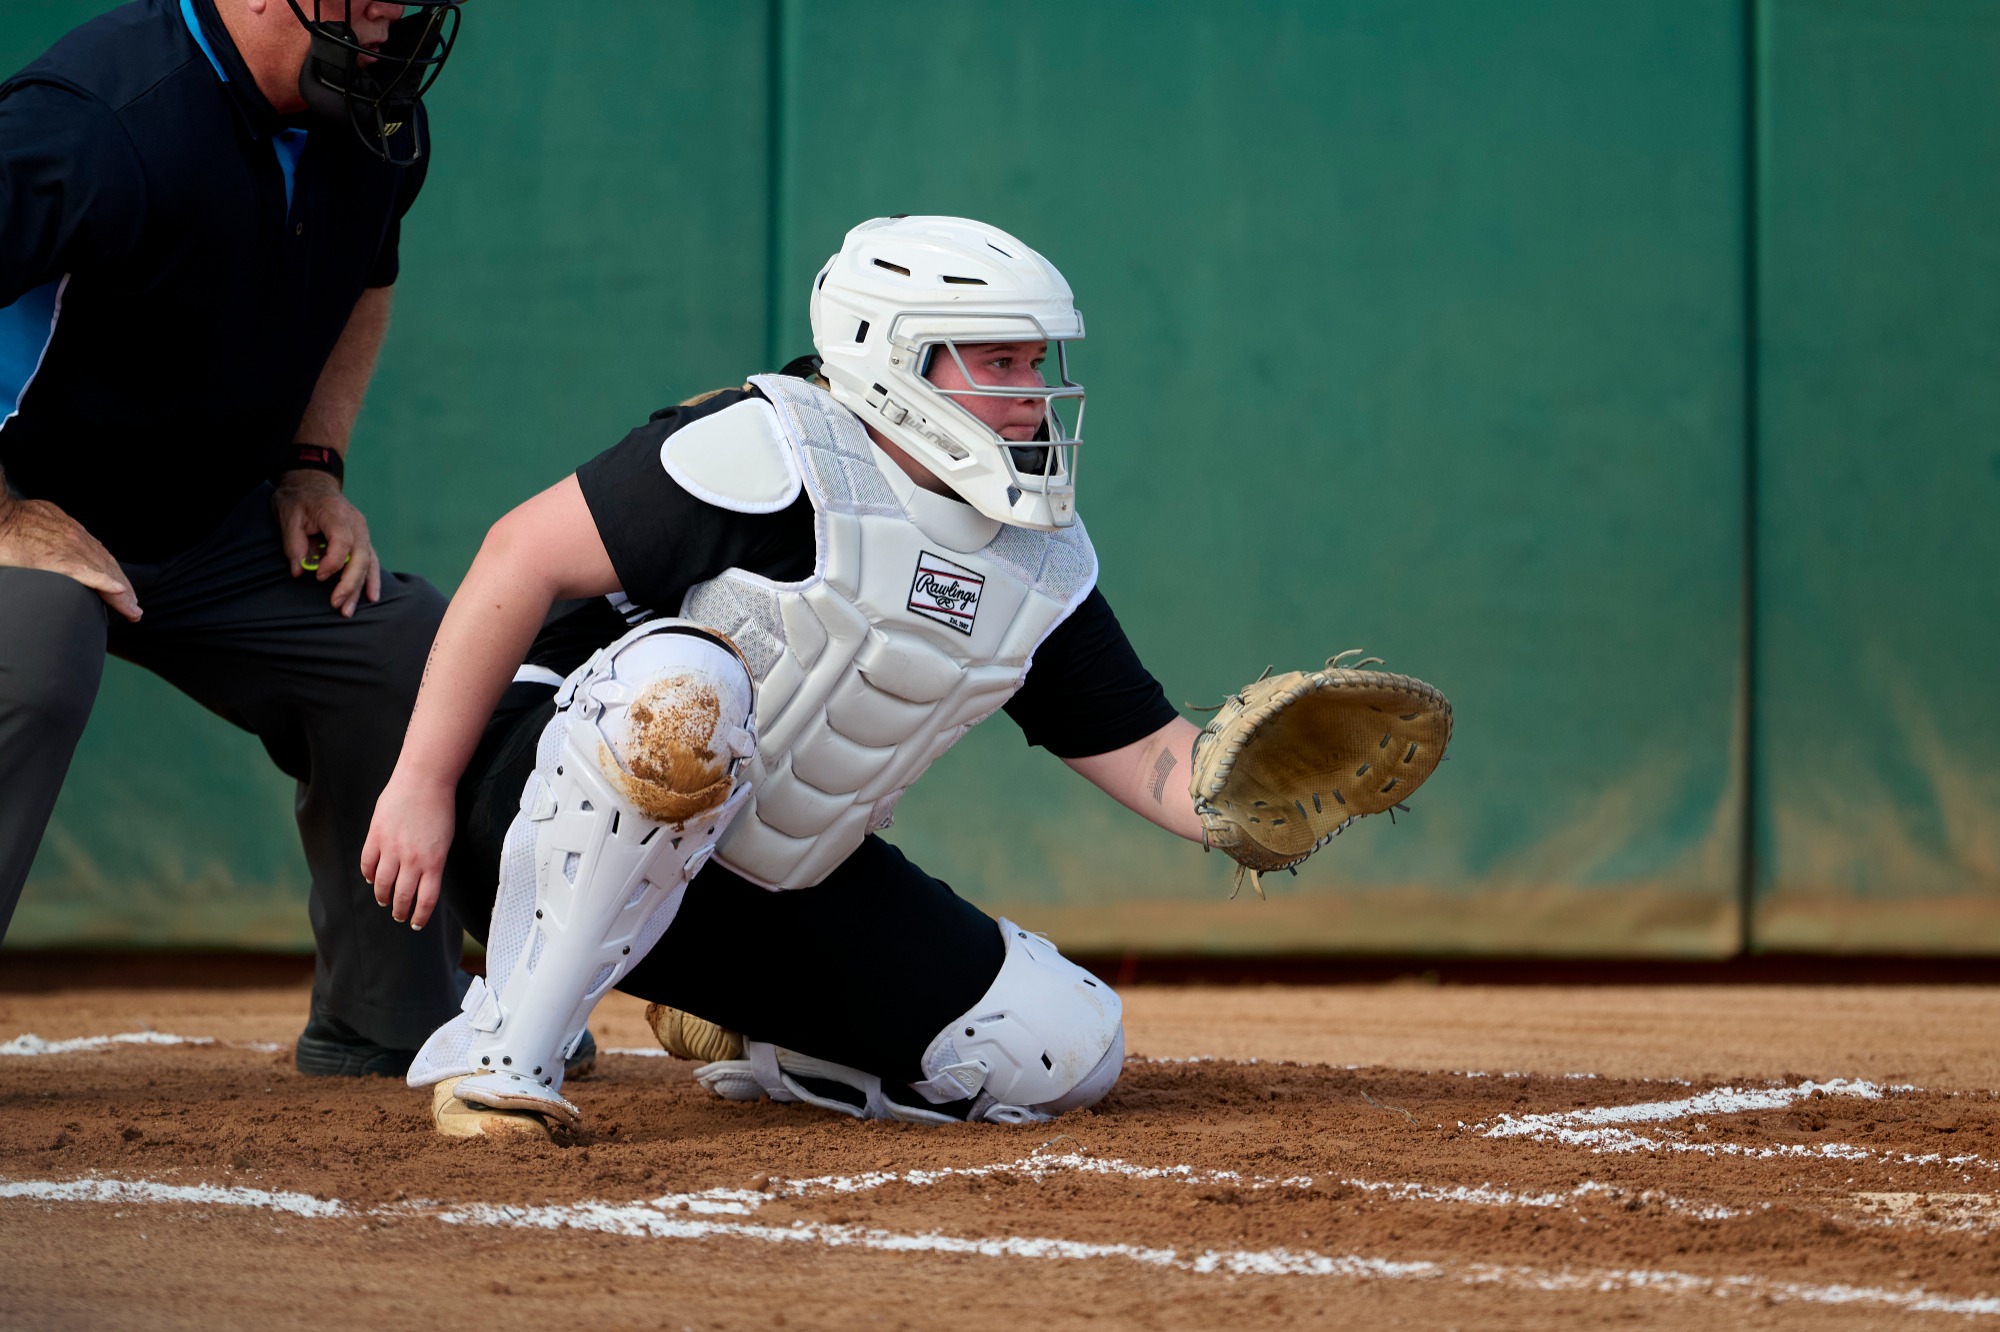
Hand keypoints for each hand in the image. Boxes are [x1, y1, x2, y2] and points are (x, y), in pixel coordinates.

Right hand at [0, 493, 141, 620]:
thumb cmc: (14, 521)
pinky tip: (118, 592)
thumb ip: (56, 539)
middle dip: (125, 590)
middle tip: (134, 610)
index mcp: (73, 533)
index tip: (125, 592)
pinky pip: (85, 572)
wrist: (0, 515)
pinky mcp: (56, 557)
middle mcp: (76, 539)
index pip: (101, 557)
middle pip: (108, 567)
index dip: (115, 576)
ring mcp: (69, 547)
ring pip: (103, 572)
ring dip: (121, 594)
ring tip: (132, 610)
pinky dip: (104, 582)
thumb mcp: (44, 524)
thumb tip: (56, 550)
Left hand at [272, 468, 380, 616]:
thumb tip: (300, 571)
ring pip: (367, 562)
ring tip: (348, 610)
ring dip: (359, 587)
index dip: (333, 562)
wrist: (312, 483)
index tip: (318, 576)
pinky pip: (371, 561)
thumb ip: (294, 544)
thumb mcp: (287, 516)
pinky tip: (371, 597)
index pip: (343, 541)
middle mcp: (355, 523)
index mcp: (336, 513)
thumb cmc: (298, 500)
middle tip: (336, 604)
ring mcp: (362, 531)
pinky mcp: (362, 540)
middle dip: (349, 583)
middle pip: (360, 556)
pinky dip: (371, 580)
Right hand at [361, 771, 456, 930]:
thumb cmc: (440, 808)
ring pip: (381, 884)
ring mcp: (392, 848)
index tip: (416, 923)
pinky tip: (372, 879)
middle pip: (401, 896)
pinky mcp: (376, 836)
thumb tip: (422, 881)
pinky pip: (367, 863)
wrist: (425, 780)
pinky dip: (369, 875)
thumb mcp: (444, 840)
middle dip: (399, 910)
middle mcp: (412, 859)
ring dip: (382, 896)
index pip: (426, 900)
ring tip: (384, 900)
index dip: (420, 916)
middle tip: (398, 915)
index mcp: (434, 862)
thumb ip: (432, 862)